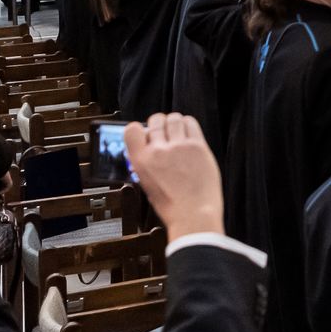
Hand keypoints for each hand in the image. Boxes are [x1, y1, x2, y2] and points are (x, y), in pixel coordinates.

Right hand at [124, 113, 224, 242]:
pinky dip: (188, 124)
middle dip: (159, 124)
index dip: (139, 128)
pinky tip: (189, 134)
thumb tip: (147, 149)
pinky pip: (191, 123)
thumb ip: (146, 163)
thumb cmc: (172, 204)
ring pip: (174, 118)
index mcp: (141, 161)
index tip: (145, 132)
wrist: (193, 213)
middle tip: (164, 133)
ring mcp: (179, 146)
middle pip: (156, 120)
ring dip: (174, 123)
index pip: (132, 129)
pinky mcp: (198, 146)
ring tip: (177, 133)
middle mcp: (158, 150)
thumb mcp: (147, 183)